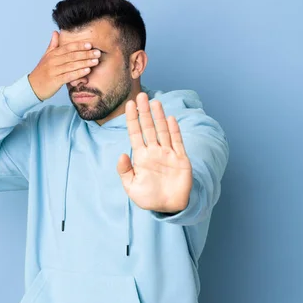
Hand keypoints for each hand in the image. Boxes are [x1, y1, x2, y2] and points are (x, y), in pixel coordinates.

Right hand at [28, 31, 100, 100]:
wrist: (32, 87)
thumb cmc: (42, 72)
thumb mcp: (46, 57)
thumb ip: (52, 45)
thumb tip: (55, 32)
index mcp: (52, 54)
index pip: (67, 48)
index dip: (79, 46)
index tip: (90, 45)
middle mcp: (53, 61)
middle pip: (72, 56)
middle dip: (86, 54)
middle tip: (97, 53)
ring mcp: (54, 71)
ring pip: (72, 65)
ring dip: (85, 63)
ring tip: (95, 61)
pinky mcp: (55, 81)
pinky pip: (69, 76)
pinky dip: (79, 73)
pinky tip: (87, 71)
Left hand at [116, 92, 192, 212]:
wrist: (169, 207)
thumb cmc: (149, 198)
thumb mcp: (132, 188)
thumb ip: (125, 171)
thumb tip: (122, 154)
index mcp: (141, 157)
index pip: (135, 134)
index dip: (132, 119)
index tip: (129, 105)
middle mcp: (154, 152)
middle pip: (148, 128)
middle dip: (144, 112)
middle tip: (141, 95)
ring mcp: (167, 154)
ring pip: (162, 131)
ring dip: (159, 117)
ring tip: (155, 102)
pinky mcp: (180, 159)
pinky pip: (177, 142)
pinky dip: (174, 131)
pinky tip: (171, 119)